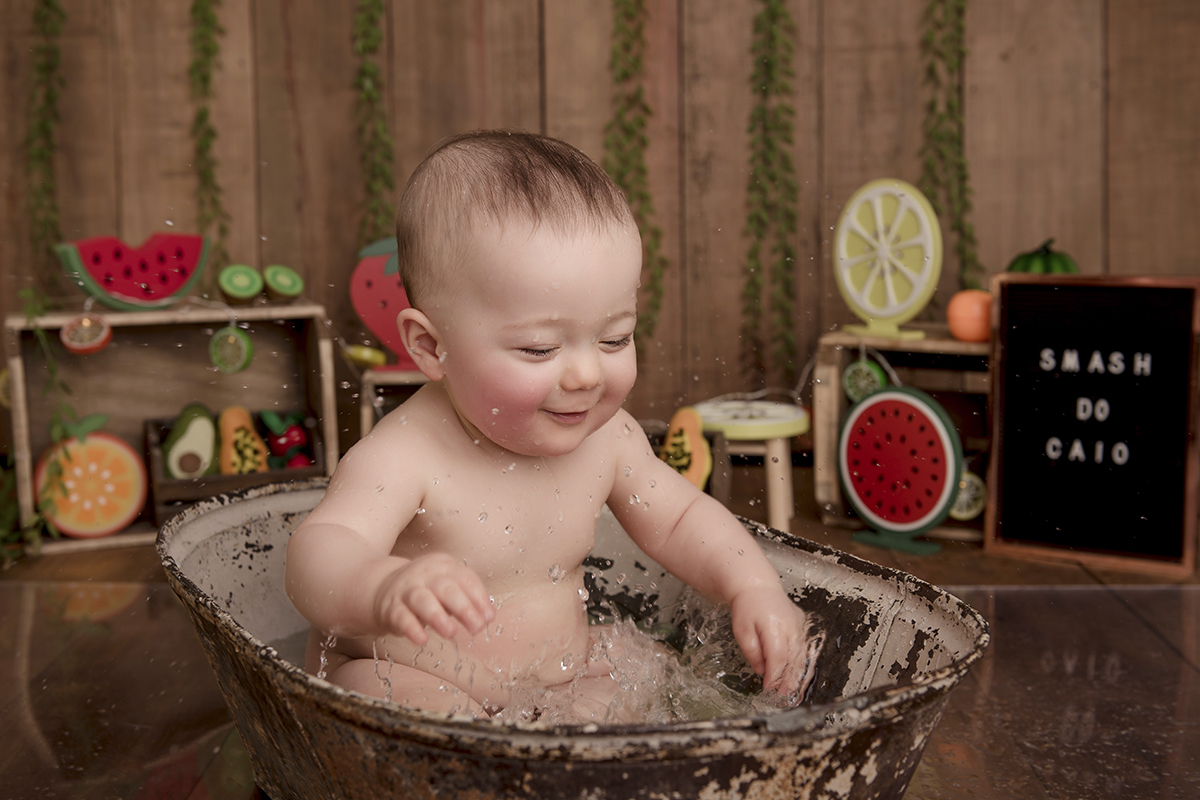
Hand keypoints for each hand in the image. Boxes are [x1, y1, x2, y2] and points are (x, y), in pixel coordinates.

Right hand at [373, 553, 493, 645]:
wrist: (382, 588)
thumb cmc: (427, 590)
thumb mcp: (447, 587)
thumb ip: (468, 599)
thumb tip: (488, 616)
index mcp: (443, 565)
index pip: (465, 578)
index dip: (479, 598)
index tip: (489, 618)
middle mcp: (424, 574)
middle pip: (446, 588)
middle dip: (464, 608)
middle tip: (477, 628)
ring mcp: (406, 589)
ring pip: (422, 600)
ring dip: (438, 617)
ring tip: (451, 633)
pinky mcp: (390, 607)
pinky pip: (401, 617)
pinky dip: (412, 629)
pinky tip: (422, 640)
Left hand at [730, 584, 819, 701]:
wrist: (759, 588)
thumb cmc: (747, 607)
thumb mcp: (741, 630)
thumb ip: (752, 651)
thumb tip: (762, 670)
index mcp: (774, 625)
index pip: (778, 656)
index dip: (775, 675)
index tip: (769, 688)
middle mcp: (791, 627)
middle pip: (793, 659)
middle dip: (789, 681)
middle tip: (783, 698)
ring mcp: (799, 627)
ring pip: (802, 657)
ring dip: (799, 677)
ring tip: (794, 694)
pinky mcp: (802, 628)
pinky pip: (805, 650)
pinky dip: (803, 666)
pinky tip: (800, 679)